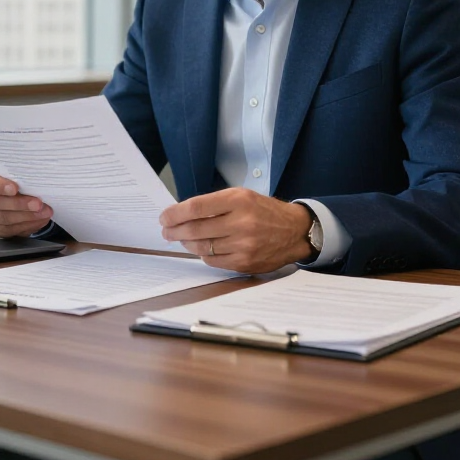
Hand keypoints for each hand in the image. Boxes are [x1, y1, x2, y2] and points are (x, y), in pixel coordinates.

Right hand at [0, 165, 52, 237]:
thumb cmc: (14, 178)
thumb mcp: (15, 171)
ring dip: (25, 217)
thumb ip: (20, 174)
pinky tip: (37, 220)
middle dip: (19, 204)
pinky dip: (25, 226)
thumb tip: (36, 180)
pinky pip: (7, 230)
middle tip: (38, 204)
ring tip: (43, 213)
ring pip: (2, 218)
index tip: (15, 188)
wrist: (14, 192)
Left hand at [159, 188, 313, 273]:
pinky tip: (200, 248)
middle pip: (196, 229)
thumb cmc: (263, 211)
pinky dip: (203, 254)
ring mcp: (243, 245)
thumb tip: (182, 214)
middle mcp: (241, 222)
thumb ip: (214, 204)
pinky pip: (213, 260)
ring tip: (180, 239)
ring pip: (202, 246)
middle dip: (175, 231)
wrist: (294, 231)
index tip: (165, 217)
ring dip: (186, 243)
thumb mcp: (242, 196)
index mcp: (238, 200)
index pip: (197, 207)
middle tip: (166, 231)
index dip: (175, 213)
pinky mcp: (245, 263)